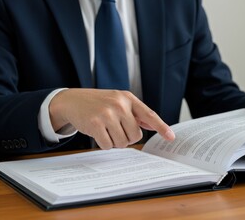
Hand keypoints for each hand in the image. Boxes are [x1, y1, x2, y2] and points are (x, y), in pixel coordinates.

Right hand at [49, 89, 174, 149]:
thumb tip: (153, 126)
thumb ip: (135, 113)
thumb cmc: (98, 103)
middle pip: (135, 136)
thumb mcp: (118, 101)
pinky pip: (108, 145)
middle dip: (126, 137)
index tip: (171, 137)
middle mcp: (119, 104)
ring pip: (122, 143)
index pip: (149, 115)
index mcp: (128, 98)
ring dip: (115, 142)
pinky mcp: (95, 124)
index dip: (161, 127)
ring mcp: (107, 113)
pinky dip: (104, 143)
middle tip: (116, 129)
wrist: (72, 100)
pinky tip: (98, 133)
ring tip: (106, 130)